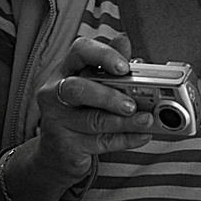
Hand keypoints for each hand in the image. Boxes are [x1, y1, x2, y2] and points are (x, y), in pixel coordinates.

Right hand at [33, 34, 153, 187]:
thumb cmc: (80, 110)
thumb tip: (129, 49)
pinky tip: (141, 136)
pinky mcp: (66, 146)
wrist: (58, 151)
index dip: (104, 55)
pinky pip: (99, 143)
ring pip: (92, 120)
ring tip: (145, 120)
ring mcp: (57, 121)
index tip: (125, 67)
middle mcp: (55, 92)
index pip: (80, 51)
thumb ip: (112, 65)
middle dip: (108, 96)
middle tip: (131, 104)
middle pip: (77, 88)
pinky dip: (124, 140)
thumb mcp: (94, 83)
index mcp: (66, 69)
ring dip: (124, 121)